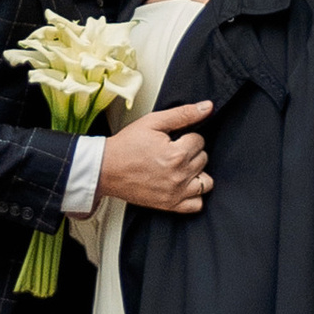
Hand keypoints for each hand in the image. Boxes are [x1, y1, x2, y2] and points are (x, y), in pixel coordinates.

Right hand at [95, 96, 214, 214]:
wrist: (106, 169)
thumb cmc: (126, 146)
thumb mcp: (153, 122)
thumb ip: (183, 114)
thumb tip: (207, 107)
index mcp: (176, 154)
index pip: (200, 140)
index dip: (187, 136)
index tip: (173, 140)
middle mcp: (179, 176)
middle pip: (203, 159)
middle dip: (191, 152)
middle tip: (172, 151)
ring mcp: (175, 193)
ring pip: (206, 182)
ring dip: (197, 173)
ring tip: (181, 167)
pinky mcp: (170, 205)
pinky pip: (197, 205)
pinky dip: (194, 195)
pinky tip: (183, 184)